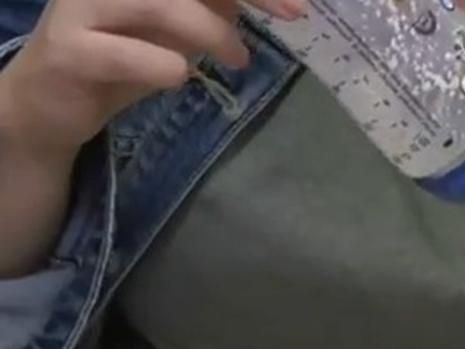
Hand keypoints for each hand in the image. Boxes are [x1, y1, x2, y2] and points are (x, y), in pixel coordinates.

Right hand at [0, 0, 301, 155]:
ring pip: (161, 3)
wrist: (50, 105)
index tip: (297, 3)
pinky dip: (165, 67)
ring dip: (212, 32)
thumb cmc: (120, 57)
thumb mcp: (178, 28)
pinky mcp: (66, 50)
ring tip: (237, 58)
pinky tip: (178, 77)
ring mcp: (80, 7)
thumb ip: (215, 8)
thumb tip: (271, 0)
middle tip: (291, 16)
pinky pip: (127, 54)